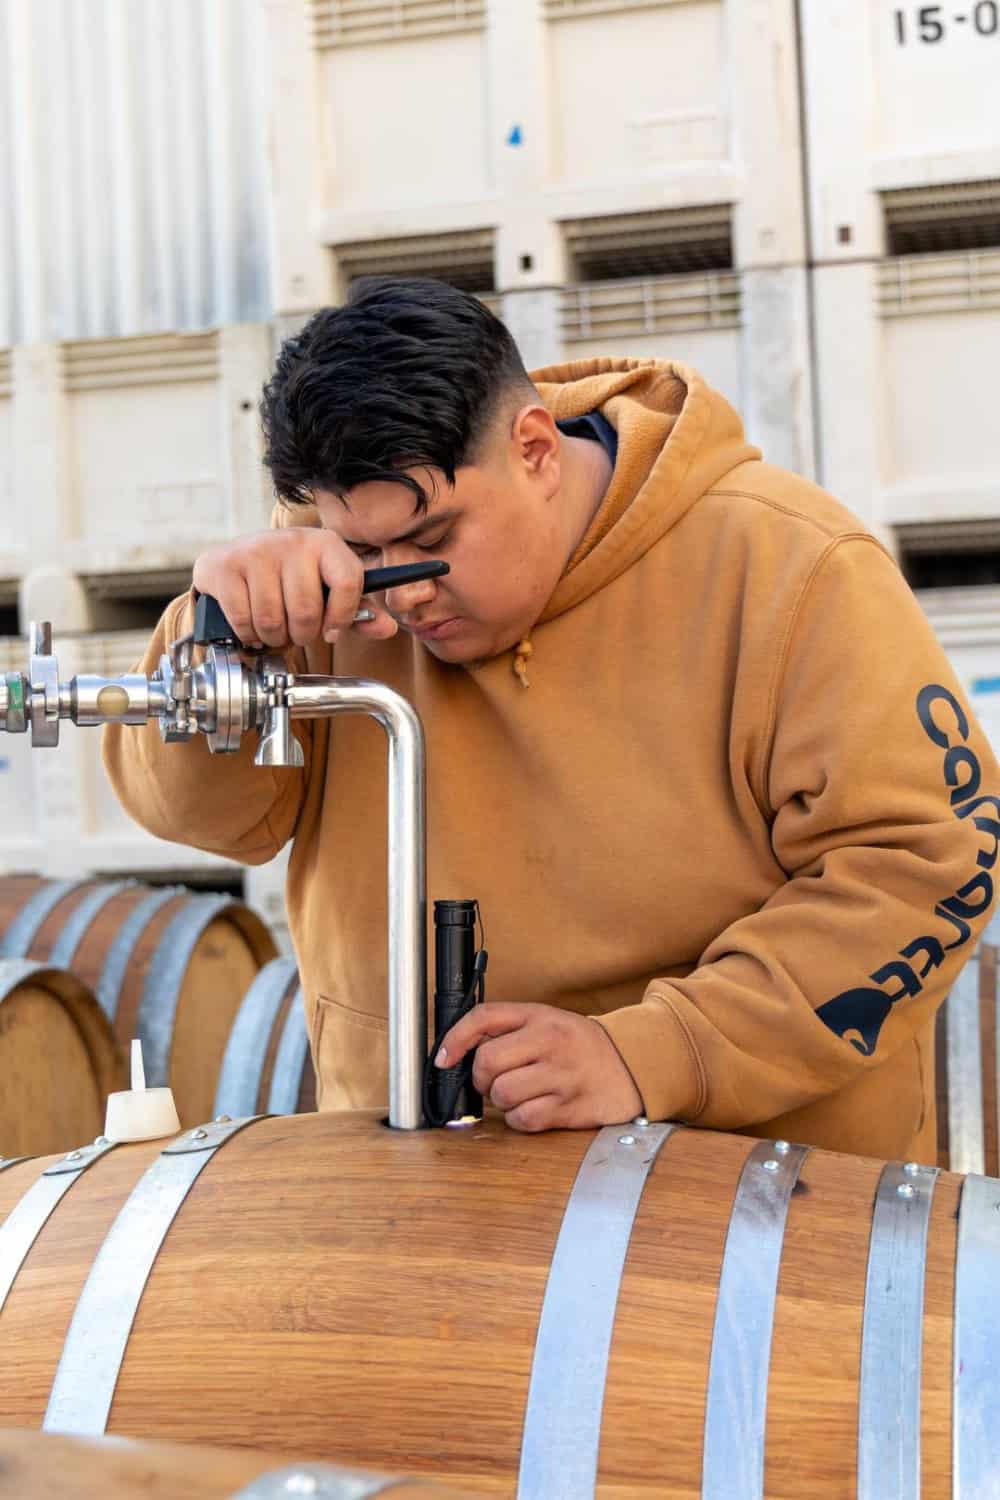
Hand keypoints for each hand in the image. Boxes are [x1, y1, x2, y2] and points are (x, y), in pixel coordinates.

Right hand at [192, 529, 398, 647]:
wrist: (232, 561)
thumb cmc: (286, 580)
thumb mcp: (326, 591)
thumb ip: (358, 612)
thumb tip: (387, 627)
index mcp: (326, 543)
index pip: (348, 582)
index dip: (341, 617)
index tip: (331, 631)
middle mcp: (293, 541)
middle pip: (307, 610)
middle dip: (301, 634)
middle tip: (295, 632)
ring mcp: (258, 551)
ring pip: (273, 619)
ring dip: (273, 637)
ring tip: (273, 629)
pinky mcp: (227, 566)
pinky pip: (244, 619)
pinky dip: (248, 633)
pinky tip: (251, 625)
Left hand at [436, 1002, 643, 1132]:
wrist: (633, 1064)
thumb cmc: (581, 1046)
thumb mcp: (547, 1022)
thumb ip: (509, 1030)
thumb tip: (460, 1049)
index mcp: (540, 1016)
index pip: (484, 1017)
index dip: (454, 1039)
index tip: (442, 1059)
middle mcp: (550, 1042)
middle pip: (487, 1062)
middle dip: (481, 1078)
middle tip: (492, 1080)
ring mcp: (561, 1075)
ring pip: (502, 1094)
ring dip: (502, 1101)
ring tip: (519, 1094)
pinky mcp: (570, 1107)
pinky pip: (523, 1119)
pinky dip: (519, 1119)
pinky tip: (533, 1109)